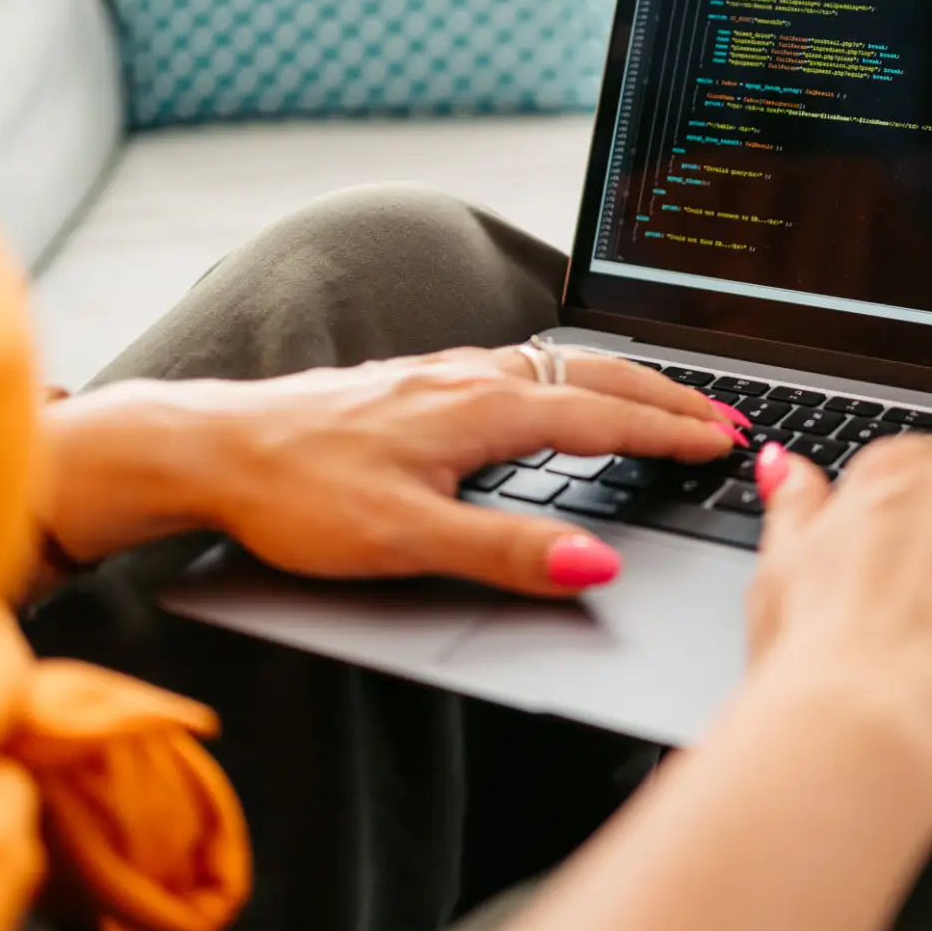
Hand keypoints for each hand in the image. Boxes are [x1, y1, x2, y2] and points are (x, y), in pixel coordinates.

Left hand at [41, 348, 744, 595]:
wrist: (206, 446)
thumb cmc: (294, 492)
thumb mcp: (405, 539)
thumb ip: (507, 554)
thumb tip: (596, 565)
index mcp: (480, 409)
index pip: (602, 418)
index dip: (669, 434)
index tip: (725, 445)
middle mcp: (468, 378)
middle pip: (592, 375)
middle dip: (665, 396)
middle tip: (722, 418)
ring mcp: (440, 373)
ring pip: (555, 365)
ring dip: (622, 382)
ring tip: (663, 402)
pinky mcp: (414, 381)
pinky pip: (519, 366)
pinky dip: (570, 378)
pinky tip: (555, 392)